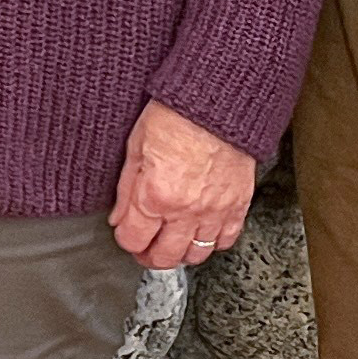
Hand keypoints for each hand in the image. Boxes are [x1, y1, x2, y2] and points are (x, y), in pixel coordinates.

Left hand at [110, 99, 257, 269]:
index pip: (134, 240)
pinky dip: (212, 242)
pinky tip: (201, 232)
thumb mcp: (135, 147)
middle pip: (165, 257)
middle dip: (149, 255)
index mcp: (155, 195)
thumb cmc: (175, 115)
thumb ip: (126, 189)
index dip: (125, 239)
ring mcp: (215, 211)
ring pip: (196, 255)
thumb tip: (119, 217)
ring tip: (171, 241)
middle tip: (145, 247)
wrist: (218, 101)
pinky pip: (226, 240)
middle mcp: (186, 210)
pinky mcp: (238, 205)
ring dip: (180, 252)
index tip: (125, 232)